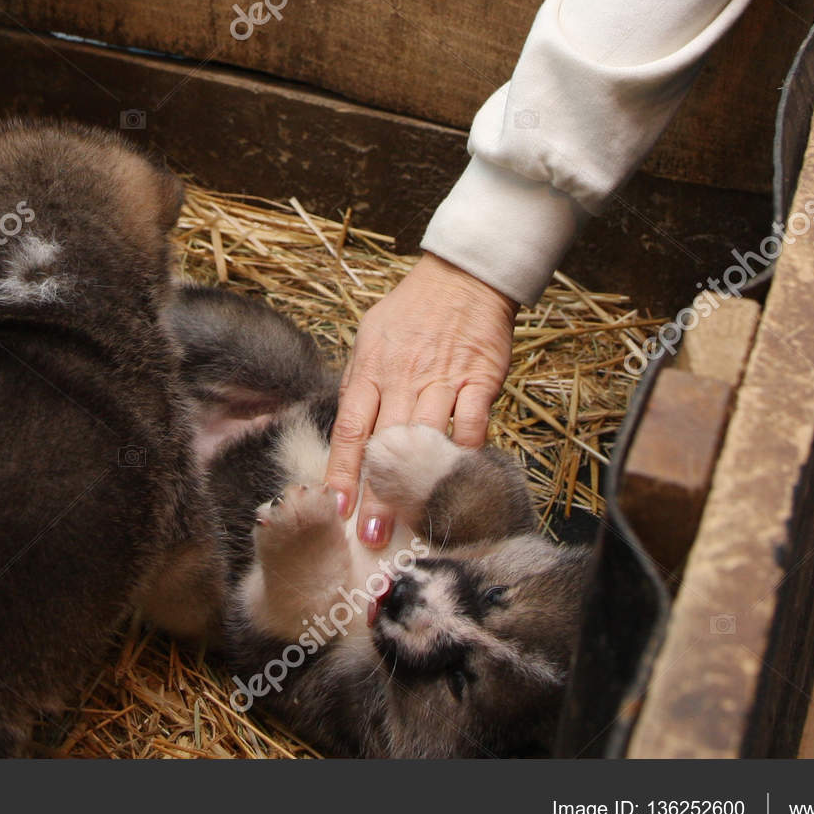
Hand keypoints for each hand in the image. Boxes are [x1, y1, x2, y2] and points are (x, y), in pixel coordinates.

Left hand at [325, 251, 518, 547]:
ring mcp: (443, 378)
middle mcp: (402, 377)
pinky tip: (460, 479)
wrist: (464, 277)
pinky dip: (466, 451)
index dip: (341, 471)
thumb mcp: (372, 337)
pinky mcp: (480, 377)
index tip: (333, 509)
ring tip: (412, 526)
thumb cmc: (413, 311)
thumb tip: (348, 429)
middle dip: (377, 493)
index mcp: (370, 370)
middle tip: (370, 536)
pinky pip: (472, 421)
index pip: (350, 428)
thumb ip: (360, 382)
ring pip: (426, 438)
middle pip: (384, 443)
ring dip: (418, 484)